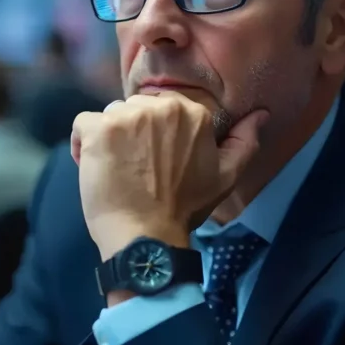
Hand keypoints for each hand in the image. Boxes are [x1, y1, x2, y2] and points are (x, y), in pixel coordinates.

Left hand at [72, 92, 268, 260]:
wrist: (146, 237)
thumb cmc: (184, 208)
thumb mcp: (225, 176)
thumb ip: (245, 142)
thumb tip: (261, 115)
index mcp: (191, 112)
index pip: (162, 109)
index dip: (155, 136)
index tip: (155, 163)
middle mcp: (160, 107)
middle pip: (135, 108)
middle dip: (133, 134)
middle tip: (137, 169)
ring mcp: (127, 117)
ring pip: (110, 115)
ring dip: (109, 139)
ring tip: (117, 170)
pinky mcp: (98, 129)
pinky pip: (83, 124)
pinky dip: (83, 144)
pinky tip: (94, 166)